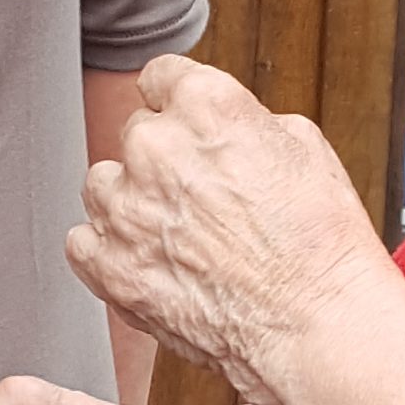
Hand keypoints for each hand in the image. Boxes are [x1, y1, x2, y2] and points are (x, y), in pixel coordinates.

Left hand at [68, 57, 386, 404]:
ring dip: (132, 203)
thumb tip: (225, 130)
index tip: (182, 121)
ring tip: (181, 237)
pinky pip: (83, 242)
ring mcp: (125, 209)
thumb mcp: (305, 149)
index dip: (178, 103)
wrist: (313, 327)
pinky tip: (152, 263)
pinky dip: (109, 252)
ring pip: (104, 185)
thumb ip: (247, 124)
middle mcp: (155, 149)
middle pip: (137, 134)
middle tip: (204, 198)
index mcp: (204, 107)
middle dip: (165, 160)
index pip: (162, 77)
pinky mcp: (109, 266)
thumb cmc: (320, 248)